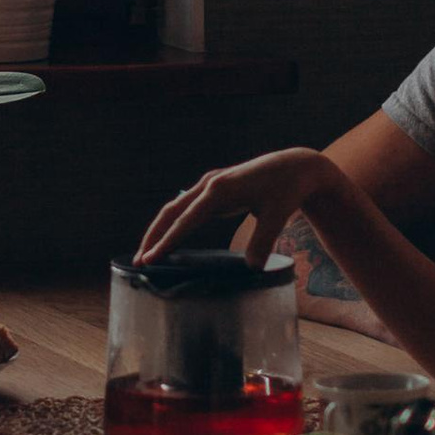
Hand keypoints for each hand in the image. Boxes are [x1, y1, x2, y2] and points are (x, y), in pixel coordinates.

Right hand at [137, 147, 334, 267]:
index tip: (151, 259)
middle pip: (171, 212)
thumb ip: (264, 240)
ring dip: (160, 230)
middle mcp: (209, 185)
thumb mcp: (278, 215)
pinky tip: (169, 240)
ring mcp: (210, 185)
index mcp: (220, 190)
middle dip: (153, 237)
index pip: (186, 220)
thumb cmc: (287, 189)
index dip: (167, 241)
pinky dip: (174, 224)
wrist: (295, 167)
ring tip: (147, 255)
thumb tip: (252, 268)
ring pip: (175, 209)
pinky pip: (187, 208)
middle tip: (139, 262)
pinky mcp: (215, 189)